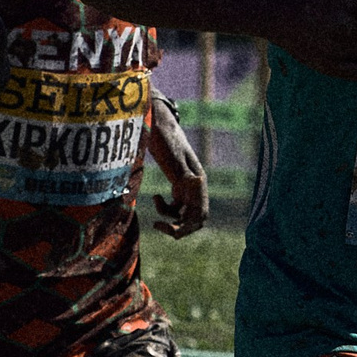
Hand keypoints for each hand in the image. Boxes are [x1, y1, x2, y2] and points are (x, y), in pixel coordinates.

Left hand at [143, 97, 209, 238]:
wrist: (157, 124)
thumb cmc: (165, 140)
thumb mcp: (172, 158)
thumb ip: (184, 172)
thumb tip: (197, 183)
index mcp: (198, 181)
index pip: (201, 213)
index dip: (189, 227)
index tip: (172, 231)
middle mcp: (195, 186)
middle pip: (194, 218)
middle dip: (179, 227)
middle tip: (160, 226)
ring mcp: (187, 186)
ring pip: (184, 213)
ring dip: (170, 216)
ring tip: (155, 210)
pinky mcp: (177, 185)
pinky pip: (175, 206)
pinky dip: (165, 208)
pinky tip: (155, 197)